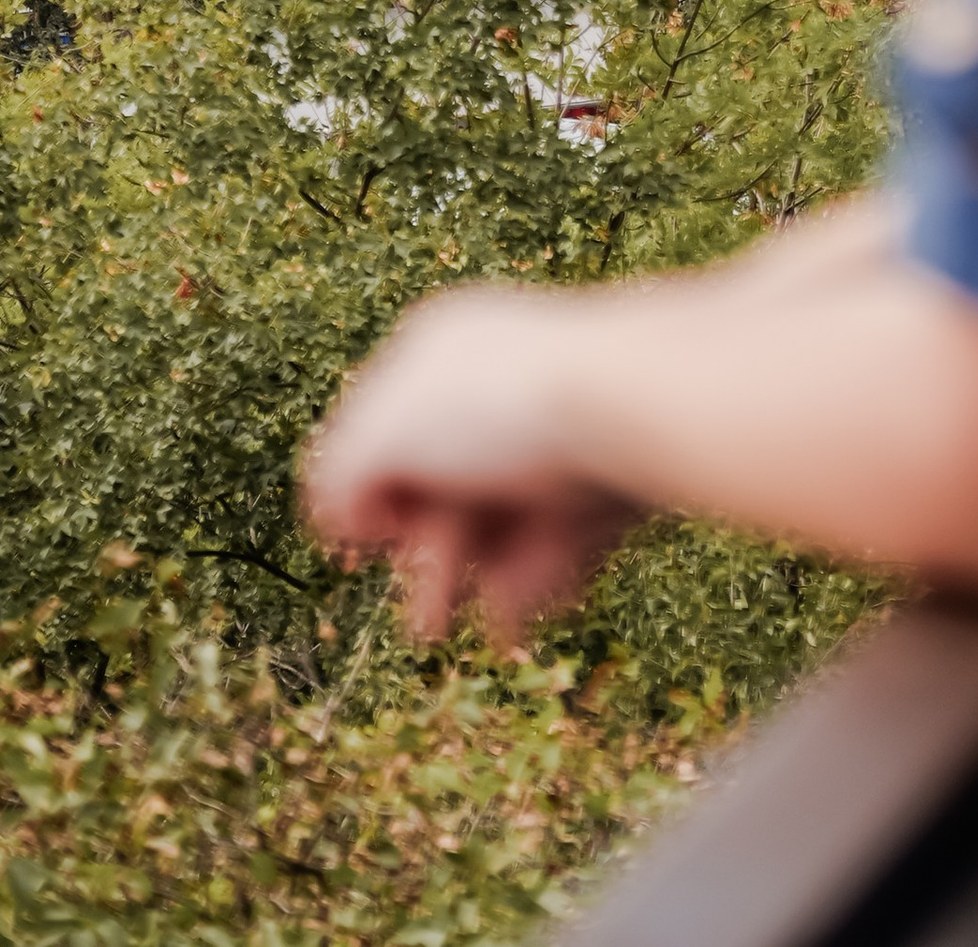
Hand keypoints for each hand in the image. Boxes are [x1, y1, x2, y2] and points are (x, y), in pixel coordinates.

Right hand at [303, 283, 638, 641]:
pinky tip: (541, 600)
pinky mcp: (611, 468)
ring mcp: (558, 425)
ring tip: (502, 622)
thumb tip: (341, 515)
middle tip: (429, 627)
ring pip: (505, 523)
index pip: (380, 431)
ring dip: (492, 580)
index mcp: (437, 351)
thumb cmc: (507, 404)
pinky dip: (545, 573)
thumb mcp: (389, 431)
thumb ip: (342, 474)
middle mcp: (498, 384)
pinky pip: (564, 534)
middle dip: (431, 564)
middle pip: (445, 488)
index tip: (367, 549)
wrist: (637, 401)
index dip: (365, 497)